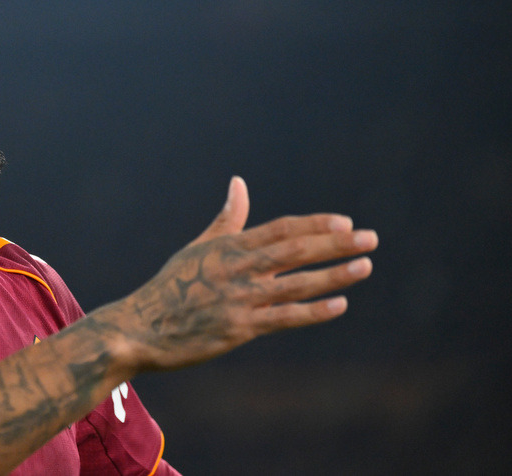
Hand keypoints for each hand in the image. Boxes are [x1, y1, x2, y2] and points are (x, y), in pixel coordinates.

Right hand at [112, 177, 375, 372]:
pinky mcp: (238, 328)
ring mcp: (239, 298)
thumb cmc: (171, 286)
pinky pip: (282, 318)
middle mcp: (237, 269)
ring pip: (295, 283)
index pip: (280, 229)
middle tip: (370, 238)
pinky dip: (312, 311)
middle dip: (335, 244)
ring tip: (365, 266)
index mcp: (228, 247)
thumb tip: (239, 183)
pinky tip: (339, 305)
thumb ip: (227, 220)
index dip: (315, 225)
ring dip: (333, 275)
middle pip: (294, 251)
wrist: (140, 327)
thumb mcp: (198, 248)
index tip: (345, 222)